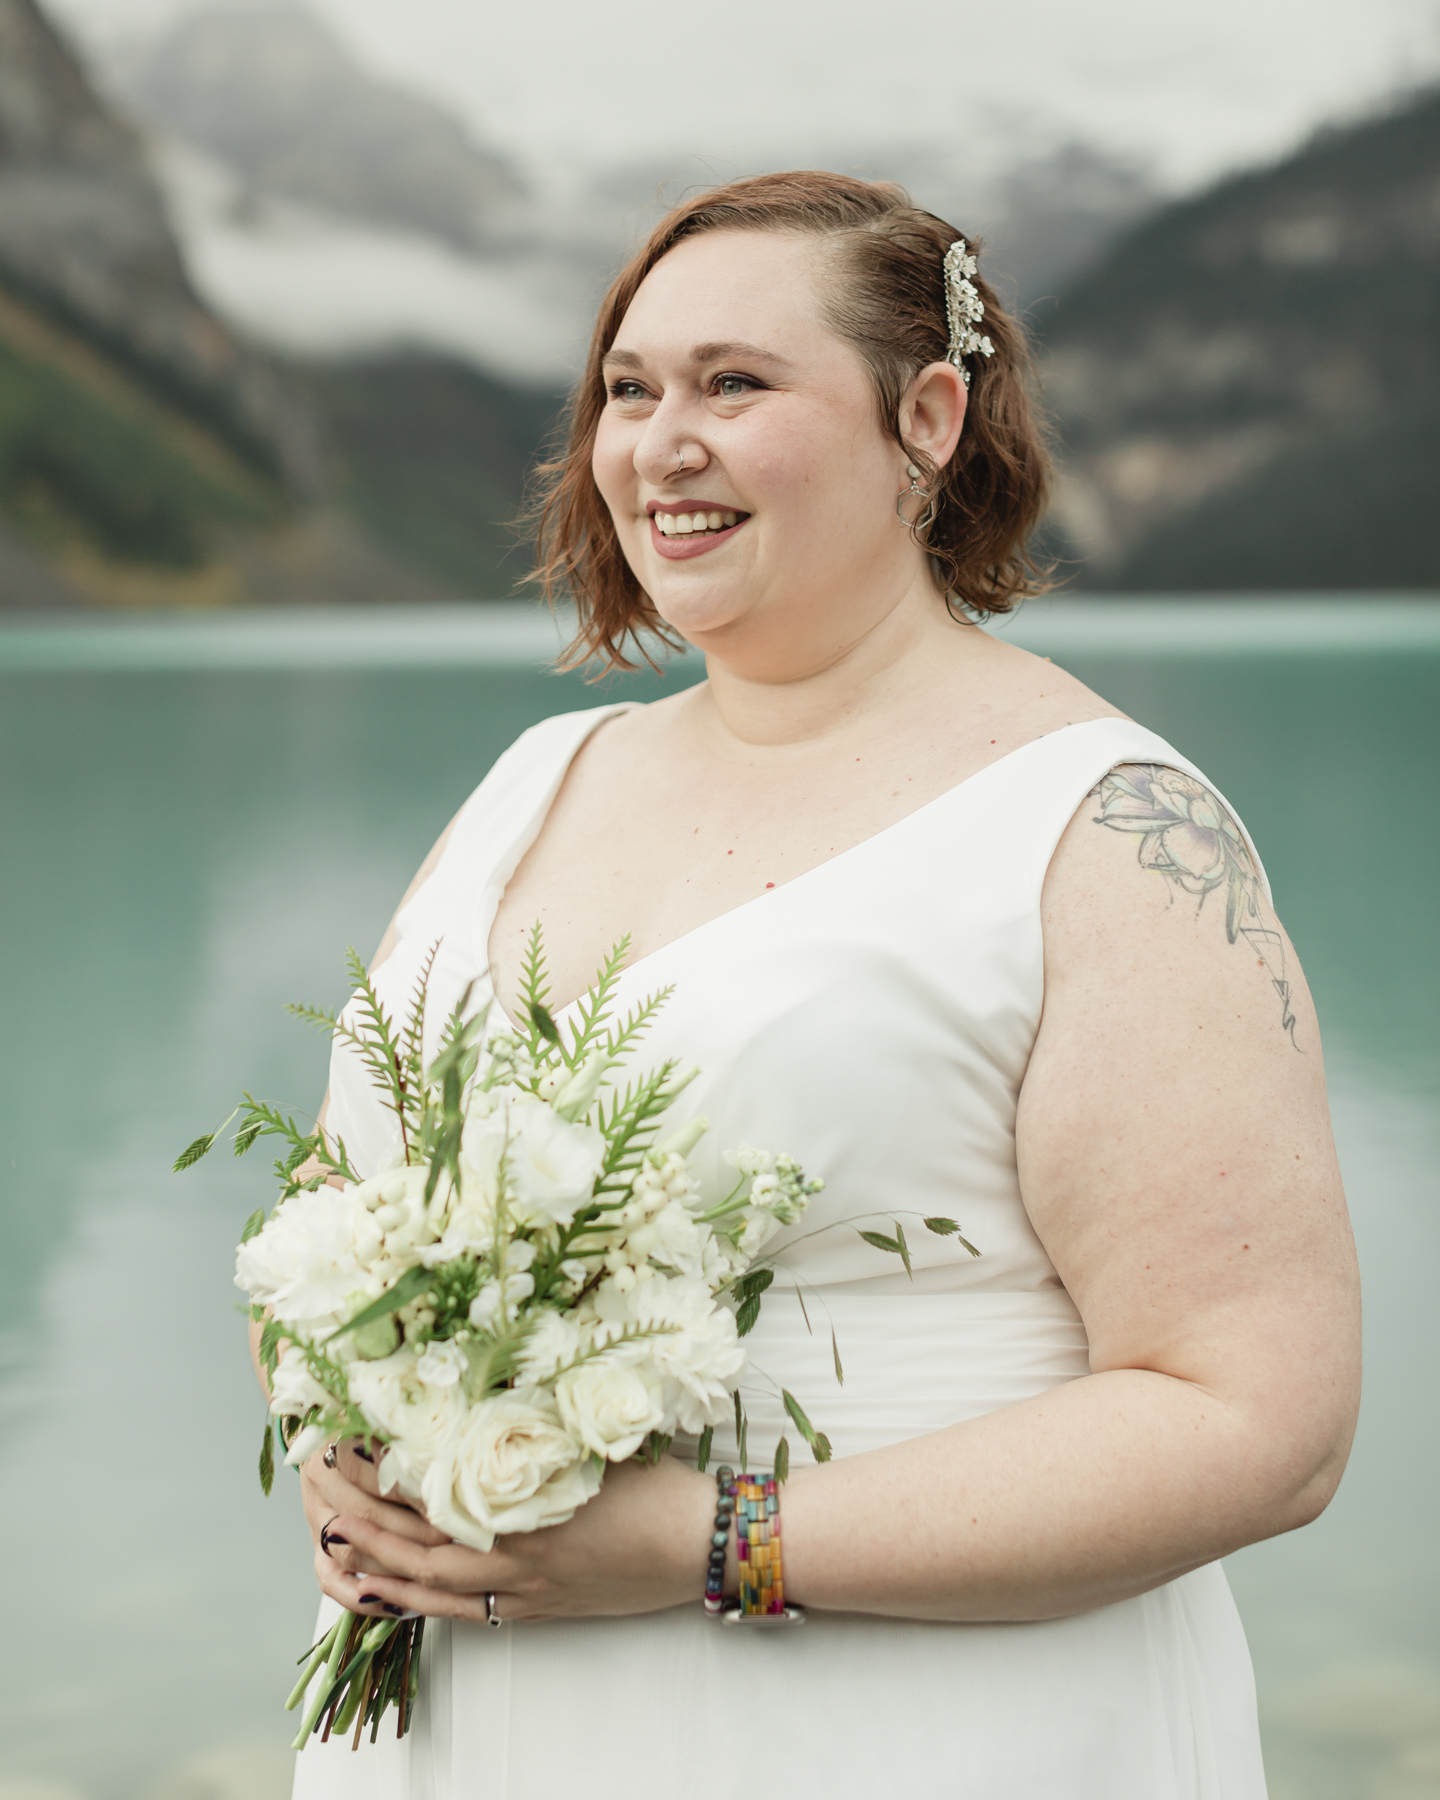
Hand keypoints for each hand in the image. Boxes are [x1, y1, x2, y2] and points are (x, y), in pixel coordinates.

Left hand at [315, 1455, 724, 1625]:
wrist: (703, 1543)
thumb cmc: (656, 1481)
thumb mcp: (592, 1434)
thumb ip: (533, 1423)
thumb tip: (480, 1387)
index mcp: (522, 1500)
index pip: (430, 1487)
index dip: (380, 1469)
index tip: (342, 1440)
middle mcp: (511, 1550)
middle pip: (414, 1537)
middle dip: (359, 1514)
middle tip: (316, 1486)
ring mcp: (521, 1587)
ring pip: (428, 1582)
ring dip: (374, 1563)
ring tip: (328, 1544)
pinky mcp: (536, 1609)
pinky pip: (460, 1610)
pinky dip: (416, 1602)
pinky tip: (388, 1592)